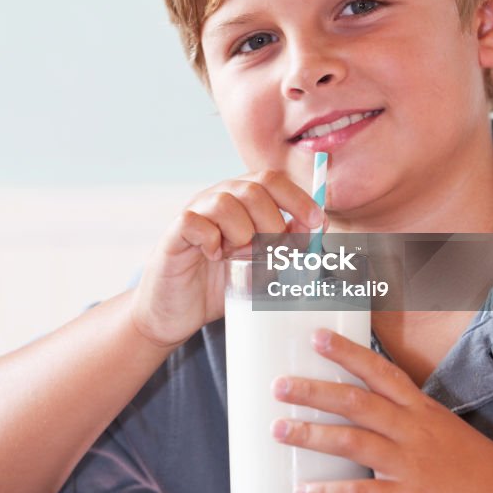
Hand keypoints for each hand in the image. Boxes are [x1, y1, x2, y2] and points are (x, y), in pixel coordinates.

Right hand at [131, 171, 323, 348]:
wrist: (175, 312)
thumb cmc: (220, 284)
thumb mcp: (263, 264)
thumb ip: (287, 244)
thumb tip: (317, 226)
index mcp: (241, 200)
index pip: (273, 180)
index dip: (298, 198)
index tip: (318, 222)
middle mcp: (217, 198)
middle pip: (253, 188)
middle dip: (272, 222)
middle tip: (271, 251)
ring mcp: (194, 213)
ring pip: (225, 203)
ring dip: (242, 233)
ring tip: (239, 255)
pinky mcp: (174, 233)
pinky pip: (195, 222)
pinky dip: (212, 240)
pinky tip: (214, 256)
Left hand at [270, 328, 492, 492]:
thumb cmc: (479, 468)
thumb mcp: (444, 428)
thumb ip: (408, 419)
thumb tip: (371, 415)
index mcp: (421, 409)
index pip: (379, 371)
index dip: (347, 353)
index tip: (317, 337)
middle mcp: (413, 430)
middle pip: (357, 401)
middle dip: (314, 390)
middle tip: (280, 384)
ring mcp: (410, 464)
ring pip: (353, 441)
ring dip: (311, 434)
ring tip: (280, 428)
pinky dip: (329, 492)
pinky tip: (304, 492)